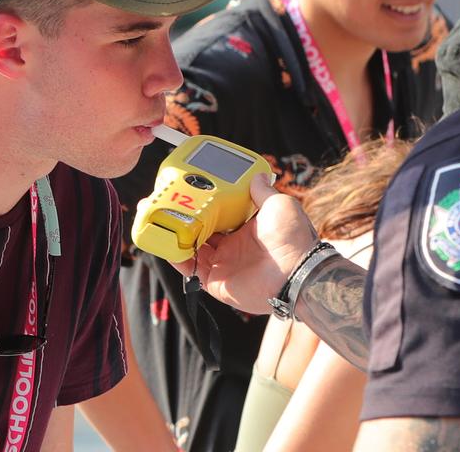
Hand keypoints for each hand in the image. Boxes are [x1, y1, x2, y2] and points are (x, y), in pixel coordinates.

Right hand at [171, 174, 317, 313]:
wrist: (296, 273)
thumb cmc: (293, 238)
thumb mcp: (279, 205)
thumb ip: (262, 191)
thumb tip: (258, 175)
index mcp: (249, 228)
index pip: (222, 215)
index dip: (208, 205)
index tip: (194, 191)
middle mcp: (235, 247)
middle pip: (204, 231)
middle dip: (188, 220)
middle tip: (173, 205)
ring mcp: (225, 264)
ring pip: (193, 249)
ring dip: (179, 237)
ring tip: (164, 221)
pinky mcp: (217, 282)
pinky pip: (191, 271)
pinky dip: (178, 259)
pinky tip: (168, 244)